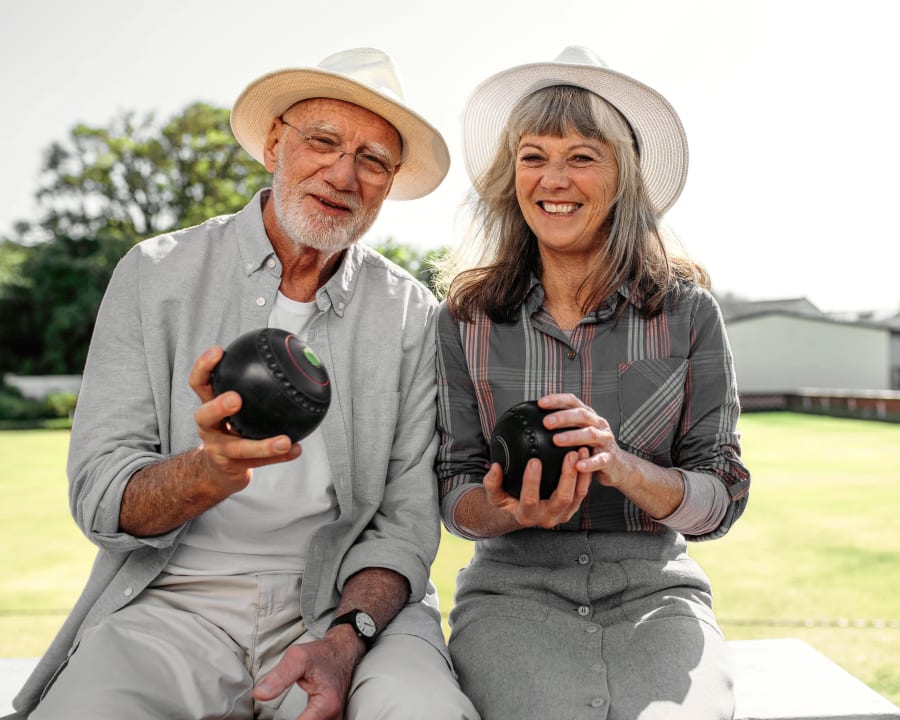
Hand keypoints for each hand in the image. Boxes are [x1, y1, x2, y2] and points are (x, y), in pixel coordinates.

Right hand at [189, 346, 300, 492]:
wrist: (217, 470)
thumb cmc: (231, 430)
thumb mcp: (232, 408)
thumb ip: (251, 388)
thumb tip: (289, 356)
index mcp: (208, 406)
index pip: (200, 383)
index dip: (204, 367)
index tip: (218, 351)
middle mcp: (208, 427)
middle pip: (205, 415)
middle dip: (218, 406)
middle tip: (236, 399)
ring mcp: (218, 450)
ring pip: (238, 448)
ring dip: (263, 445)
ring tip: (284, 440)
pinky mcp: (232, 467)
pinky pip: (259, 462)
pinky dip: (280, 456)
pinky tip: (297, 449)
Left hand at [253, 628, 362, 719]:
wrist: (341, 652)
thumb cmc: (321, 654)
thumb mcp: (297, 658)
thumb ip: (279, 677)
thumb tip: (259, 694)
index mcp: (327, 704)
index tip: (265, 719)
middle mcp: (334, 717)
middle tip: (266, 717)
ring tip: (277, 716)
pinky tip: (292, 718)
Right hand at [483, 447, 590, 528]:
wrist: (523, 514)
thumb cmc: (508, 501)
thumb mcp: (495, 495)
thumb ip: (492, 483)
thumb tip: (495, 467)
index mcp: (526, 515)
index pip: (530, 499)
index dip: (532, 481)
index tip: (534, 460)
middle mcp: (547, 518)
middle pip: (562, 498)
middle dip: (568, 476)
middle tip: (570, 454)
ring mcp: (563, 514)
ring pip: (578, 495)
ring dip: (581, 473)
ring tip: (582, 451)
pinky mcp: (573, 507)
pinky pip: (583, 491)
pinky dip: (586, 474)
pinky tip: (586, 456)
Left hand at [538, 393, 632, 487]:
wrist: (617, 466)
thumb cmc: (591, 448)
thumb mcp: (578, 432)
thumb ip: (562, 426)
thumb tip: (533, 420)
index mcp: (588, 416)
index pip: (573, 402)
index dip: (557, 400)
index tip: (541, 403)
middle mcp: (598, 424)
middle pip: (582, 415)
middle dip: (563, 417)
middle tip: (546, 422)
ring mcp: (605, 440)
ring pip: (591, 435)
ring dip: (573, 436)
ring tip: (556, 440)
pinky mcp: (609, 458)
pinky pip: (599, 460)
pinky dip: (589, 463)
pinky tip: (578, 466)